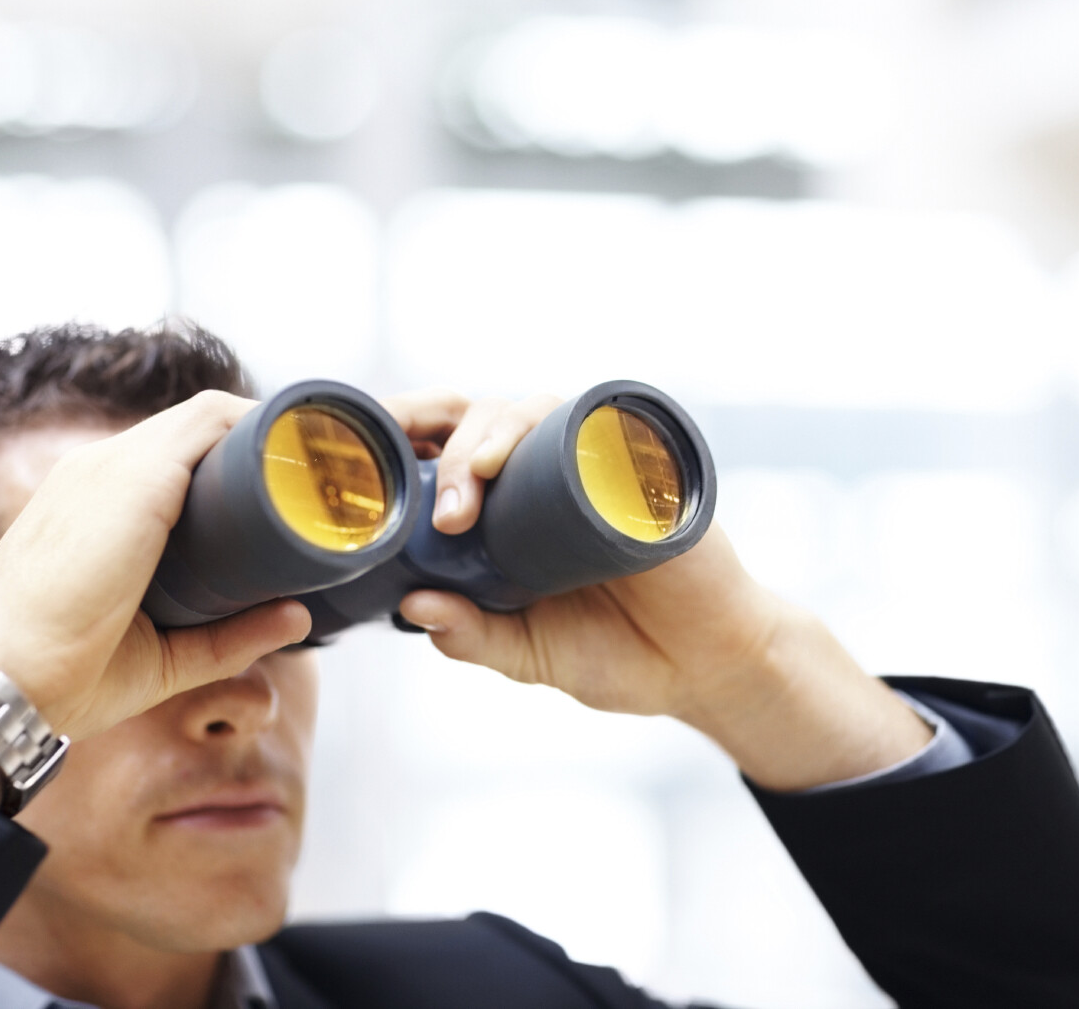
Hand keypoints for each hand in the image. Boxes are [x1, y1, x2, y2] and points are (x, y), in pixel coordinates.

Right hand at [0, 391, 309, 741]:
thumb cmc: (62, 677)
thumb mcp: (164, 656)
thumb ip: (231, 637)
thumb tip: (299, 617)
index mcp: (94, 505)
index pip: (173, 459)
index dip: (232, 466)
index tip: (284, 489)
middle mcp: (100, 472)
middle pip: (195, 433)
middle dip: (258, 446)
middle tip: (316, 474)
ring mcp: (113, 467)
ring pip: (205, 420)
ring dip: (265, 432)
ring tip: (318, 455)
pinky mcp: (134, 477)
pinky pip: (209, 423)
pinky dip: (257, 424)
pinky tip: (296, 439)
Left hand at [383, 390, 932, 790]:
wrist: (709, 669)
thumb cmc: (620, 655)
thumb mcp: (530, 654)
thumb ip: (474, 636)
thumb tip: (413, 606)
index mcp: (509, 509)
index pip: (449, 452)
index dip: (408, 443)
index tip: (369, 472)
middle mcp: (547, 473)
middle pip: (483, 420)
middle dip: (449, 446)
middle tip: (446, 509)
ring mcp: (599, 463)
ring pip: (536, 410)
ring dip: (498, 432)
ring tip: (478, 479)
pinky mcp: (650, 466)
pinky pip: (611, 419)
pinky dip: (576, 417)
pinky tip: (547, 437)